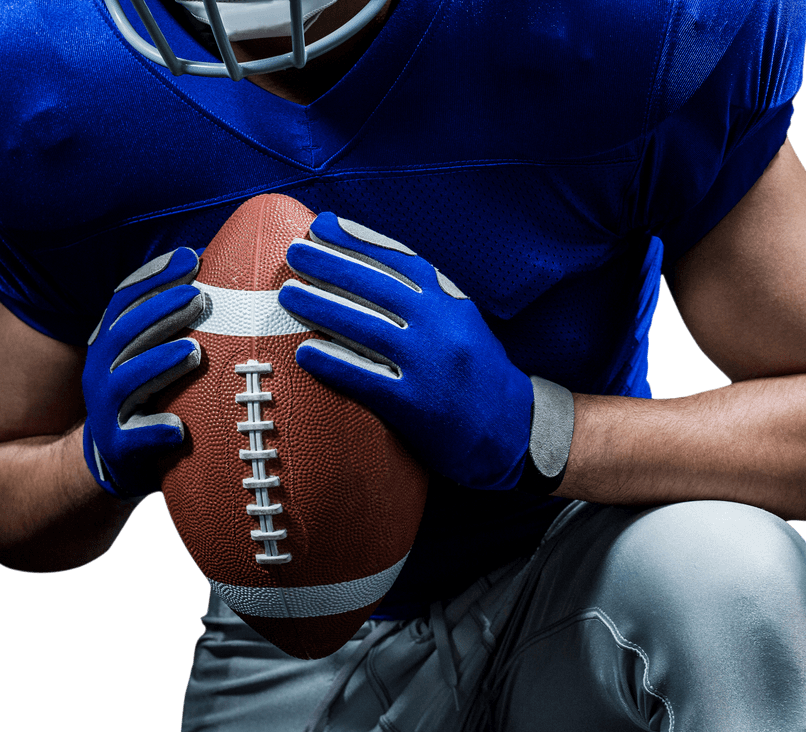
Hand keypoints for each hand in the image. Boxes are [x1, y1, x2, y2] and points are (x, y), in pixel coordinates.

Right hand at [82, 248, 204, 498]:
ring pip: (128, 382)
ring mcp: (107, 410)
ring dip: (159, 363)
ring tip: (193, 350)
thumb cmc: (148, 397)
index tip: (191, 258)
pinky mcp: (119, 449)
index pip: (126, 300)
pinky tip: (178, 427)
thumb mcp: (152, 354)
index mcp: (110, 342)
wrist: (112, 460)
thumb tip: (215, 266)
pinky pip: (134, 440)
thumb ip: (174, 319)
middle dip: (163, 311)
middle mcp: (101, 371)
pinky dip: (154, 431)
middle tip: (201, 297)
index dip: (155, 277)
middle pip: (127, 333)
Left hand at [279, 214, 537, 489]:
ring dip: (322, 306)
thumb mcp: (462, 325)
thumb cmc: (479, 377)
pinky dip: (334, 363)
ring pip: (366, 327)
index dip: (358, 240)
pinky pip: (366, 379)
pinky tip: (304, 353)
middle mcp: (441, 328)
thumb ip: (426, 300)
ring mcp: (429, 367)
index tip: (324, 225)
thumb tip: (371, 272)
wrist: (516, 432)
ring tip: (289, 294)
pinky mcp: (417, 406)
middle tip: (294, 253)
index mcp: (452, 304)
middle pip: (376, 287)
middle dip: (331, 264)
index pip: (400, 261)